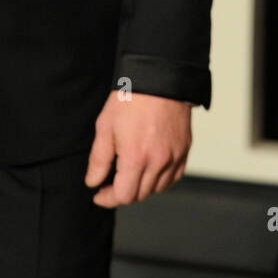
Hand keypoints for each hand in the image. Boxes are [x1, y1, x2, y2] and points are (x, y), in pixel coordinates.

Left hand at [85, 90, 191, 206]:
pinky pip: (173, 177)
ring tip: (129, 173)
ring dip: (141, 187)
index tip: (98, 194)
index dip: (108, 199)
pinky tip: (149, 170)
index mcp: (136, 158)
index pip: (123, 196)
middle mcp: (158, 162)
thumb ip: (99, 159)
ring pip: (157, 188)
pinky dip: (160, 180)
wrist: (159, 78)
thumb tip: (93, 181)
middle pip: (140, 195)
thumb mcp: (105, 126)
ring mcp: (174, 157)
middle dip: (122, 193)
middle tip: (110, 182)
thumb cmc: (131, 98)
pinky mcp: (184, 150)